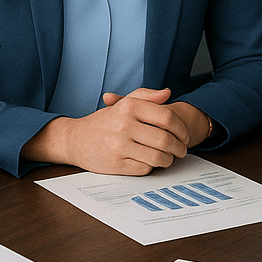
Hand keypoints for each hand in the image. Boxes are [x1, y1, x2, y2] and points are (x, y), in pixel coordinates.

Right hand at [24, 87, 190, 175]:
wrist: (76, 139)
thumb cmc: (104, 121)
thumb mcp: (123, 103)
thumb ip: (146, 96)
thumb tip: (167, 93)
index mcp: (128, 107)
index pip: (167, 117)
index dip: (181, 128)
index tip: (185, 135)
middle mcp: (123, 125)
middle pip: (165, 139)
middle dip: (179, 147)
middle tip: (182, 149)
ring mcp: (119, 146)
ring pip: (158, 157)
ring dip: (169, 159)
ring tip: (170, 157)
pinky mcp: (116, 165)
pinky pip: (145, 168)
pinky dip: (152, 166)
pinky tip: (151, 161)